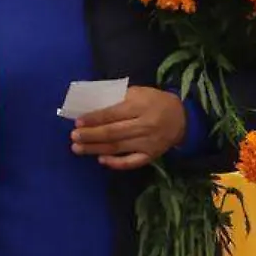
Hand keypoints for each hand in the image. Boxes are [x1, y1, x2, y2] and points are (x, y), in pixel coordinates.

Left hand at [72, 87, 186, 169]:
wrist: (181, 118)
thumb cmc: (154, 102)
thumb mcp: (139, 92)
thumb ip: (118, 98)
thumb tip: (91, 107)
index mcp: (141, 105)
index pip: (113, 113)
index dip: (94, 119)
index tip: (78, 122)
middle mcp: (145, 125)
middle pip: (113, 132)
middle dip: (91, 135)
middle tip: (73, 136)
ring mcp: (148, 143)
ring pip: (118, 148)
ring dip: (95, 149)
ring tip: (78, 148)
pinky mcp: (152, 156)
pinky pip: (132, 162)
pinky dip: (116, 163)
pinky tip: (101, 160)